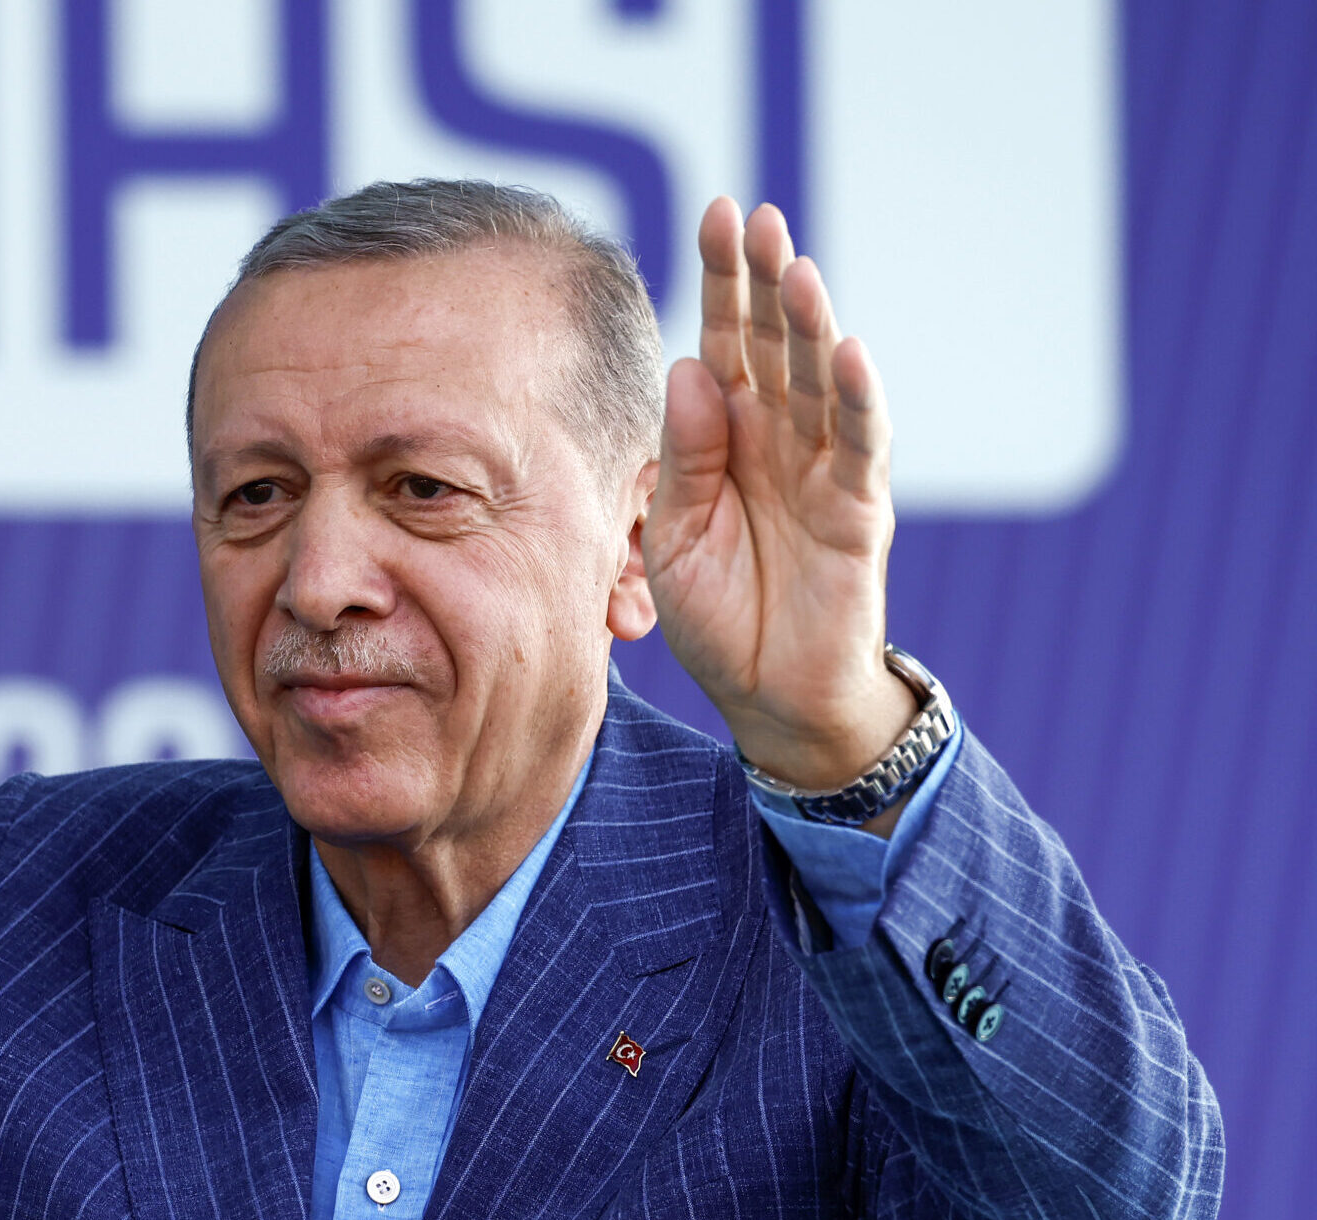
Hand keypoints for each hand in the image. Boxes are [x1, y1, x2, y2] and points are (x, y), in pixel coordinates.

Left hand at [641, 198, 918, 821]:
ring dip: (810, 323)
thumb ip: (683, 456)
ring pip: (819, 378)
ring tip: (795, 268)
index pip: (723, 340)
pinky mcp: (858, 507)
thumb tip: (688, 369)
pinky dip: (854, 397)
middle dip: (762, 279)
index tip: (714, 213)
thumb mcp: (672, 532)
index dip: (721, 280)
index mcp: (726, 432)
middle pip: (773, 342)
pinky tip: (844, 350)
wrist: (766, 694)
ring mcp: (823, 466)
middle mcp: (778, 434)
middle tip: (751, 216)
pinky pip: (859, 444)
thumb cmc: (716, 611)